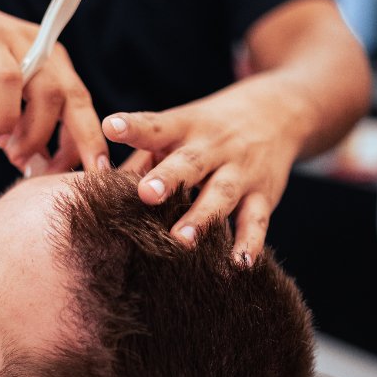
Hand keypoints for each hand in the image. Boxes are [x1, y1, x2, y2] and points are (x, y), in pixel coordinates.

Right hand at [0, 0, 107, 174]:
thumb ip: (17, 128)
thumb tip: (34, 167)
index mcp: (51, 64)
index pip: (81, 105)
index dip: (89, 142)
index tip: (89, 177)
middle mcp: (42, 50)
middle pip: (75, 98)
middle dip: (80, 142)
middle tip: (66, 178)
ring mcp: (16, 43)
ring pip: (46, 93)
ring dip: (35, 133)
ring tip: (16, 157)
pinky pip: (8, 80)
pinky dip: (6, 112)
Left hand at [103, 78, 308, 260]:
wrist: (280, 112)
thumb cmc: (209, 127)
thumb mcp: (181, 128)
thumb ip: (143, 156)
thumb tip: (97, 186)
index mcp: (185, 127)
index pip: (156, 126)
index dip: (133, 126)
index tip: (110, 126)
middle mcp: (214, 147)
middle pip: (190, 163)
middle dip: (169, 178)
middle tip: (146, 194)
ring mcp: (241, 171)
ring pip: (221, 195)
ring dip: (202, 218)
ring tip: (182, 240)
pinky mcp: (264, 195)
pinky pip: (257, 221)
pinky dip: (249, 243)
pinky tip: (239, 265)